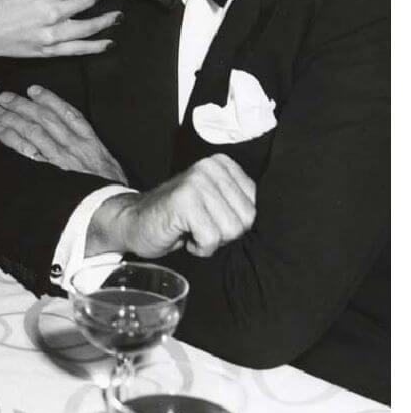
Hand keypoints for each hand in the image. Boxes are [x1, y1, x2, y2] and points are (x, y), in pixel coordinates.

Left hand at [0, 85, 127, 183]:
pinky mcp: (49, 172)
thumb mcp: (107, 164)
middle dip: (24, 106)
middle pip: (45, 119)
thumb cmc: (110, 189)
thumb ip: (91, 149)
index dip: (50, 99)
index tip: (34, 90)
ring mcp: (61, 159)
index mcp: (91, 142)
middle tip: (6, 98)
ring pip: (34, 131)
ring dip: (13, 119)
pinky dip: (13, 139)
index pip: (68, 113)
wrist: (110, 207)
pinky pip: (27, 151)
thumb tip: (73, 136)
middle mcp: (75, 146)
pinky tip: (1, 131)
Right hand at [92, 155, 256, 257]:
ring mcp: (196, 183)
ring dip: (211, 241)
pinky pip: (211, 239)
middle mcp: (210, 167)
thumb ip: (239, 201)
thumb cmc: (178, 217)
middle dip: (225, 233)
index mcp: (222, 164)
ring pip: (231, 231)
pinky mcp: (184, 202)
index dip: (234, 222)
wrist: (133, 222)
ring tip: (191, 230)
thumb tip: (279, 220)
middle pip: (246, 220)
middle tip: (200, 227)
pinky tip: (184, 236)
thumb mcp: (213, 201)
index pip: (255, 206)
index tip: (211, 218)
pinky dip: (199, 247)